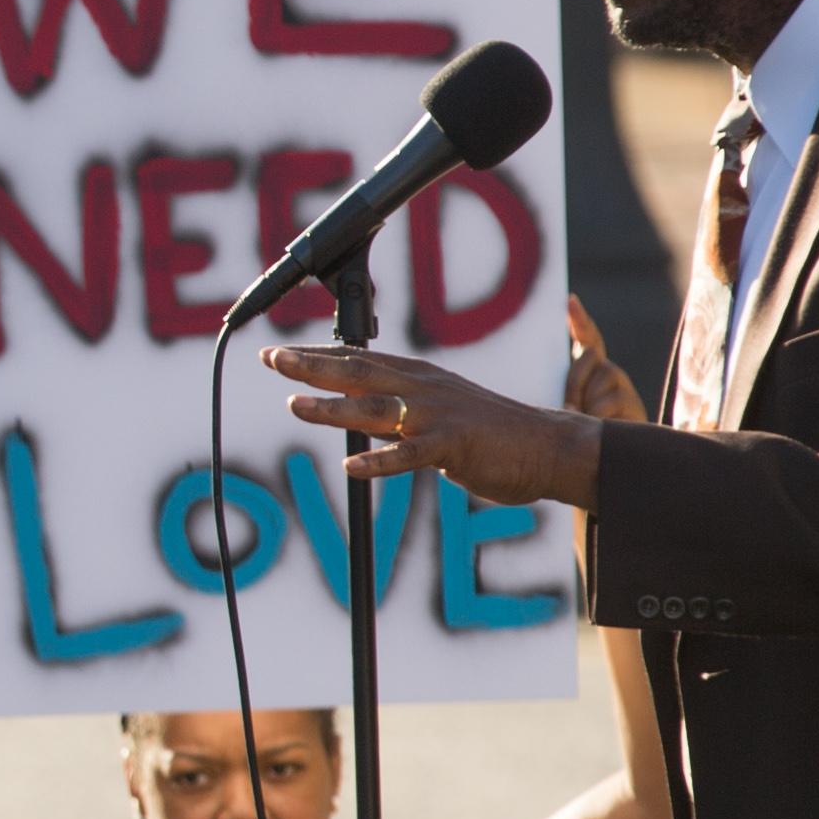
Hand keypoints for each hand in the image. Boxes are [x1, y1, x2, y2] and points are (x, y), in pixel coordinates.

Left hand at [269, 342, 603, 509]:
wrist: (546, 446)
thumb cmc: (490, 434)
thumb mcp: (437, 415)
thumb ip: (399, 415)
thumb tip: (359, 421)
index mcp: (419, 377)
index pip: (359, 360)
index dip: (317, 355)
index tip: (279, 352)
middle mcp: (424, 388)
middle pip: (358, 372)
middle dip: (311, 365)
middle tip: (272, 359)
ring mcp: (438, 415)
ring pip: (376, 407)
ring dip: (333, 407)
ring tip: (295, 405)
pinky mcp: (454, 446)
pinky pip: (410, 455)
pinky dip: (380, 460)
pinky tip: (352, 467)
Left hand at [560, 296, 644, 429]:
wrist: (610, 461)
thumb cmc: (576, 432)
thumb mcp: (564, 408)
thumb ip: (562, 395)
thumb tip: (565, 402)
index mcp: (588, 370)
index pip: (587, 338)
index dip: (580, 319)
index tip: (570, 301)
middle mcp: (608, 372)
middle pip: (589, 355)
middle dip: (574, 380)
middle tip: (568, 406)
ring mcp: (622, 386)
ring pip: (601, 379)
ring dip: (585, 404)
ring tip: (584, 422)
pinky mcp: (634, 405)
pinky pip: (608, 404)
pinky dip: (595, 418)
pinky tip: (597, 428)